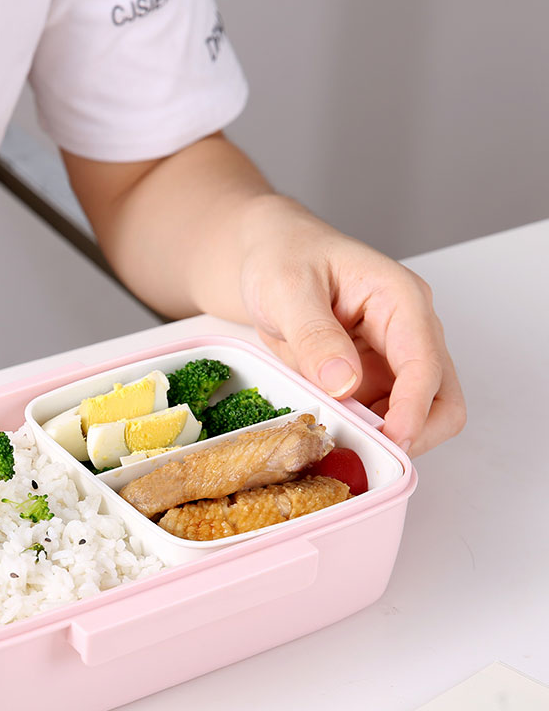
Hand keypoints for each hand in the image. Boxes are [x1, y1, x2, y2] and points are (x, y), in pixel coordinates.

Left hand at [237, 197, 465, 455]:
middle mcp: (409, 332)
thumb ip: (315, 335)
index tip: (391, 441)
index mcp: (400, 299)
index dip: (413, 409)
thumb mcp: (288, 288)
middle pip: (441, 400)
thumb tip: (343, 384)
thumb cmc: (282, 257)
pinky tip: (328, 433)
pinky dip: (359, 434)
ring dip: (382, 439)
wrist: (268, 256)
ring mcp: (391, 360)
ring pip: (413, 417)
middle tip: (365, 454)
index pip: (425, 364)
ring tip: (336, 444)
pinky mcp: (370, 380)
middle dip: (413, 434)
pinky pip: (377, 419)